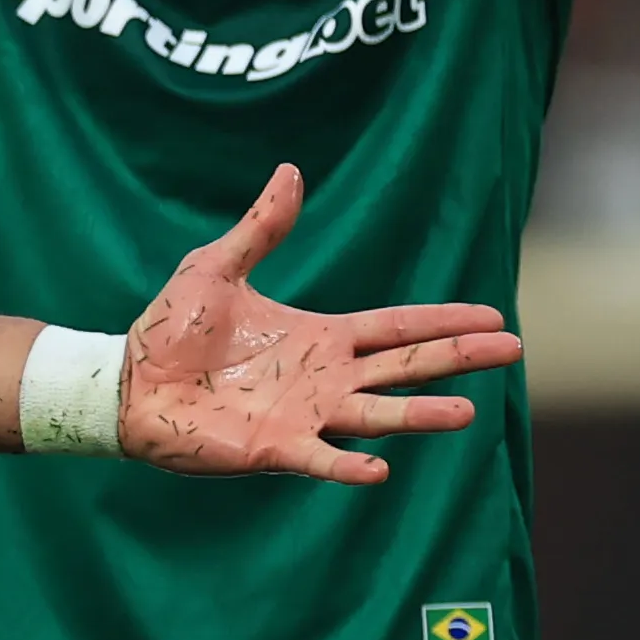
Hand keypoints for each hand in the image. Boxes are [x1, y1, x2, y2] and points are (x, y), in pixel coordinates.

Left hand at [117, 165, 525, 483]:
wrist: (126, 382)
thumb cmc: (170, 329)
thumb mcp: (216, 267)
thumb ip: (260, 228)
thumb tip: (290, 170)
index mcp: (321, 337)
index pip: (396, 328)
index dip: (443, 321)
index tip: (494, 318)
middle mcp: (325, 379)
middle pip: (405, 367)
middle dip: (457, 358)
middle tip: (513, 350)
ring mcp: (305, 415)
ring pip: (377, 414)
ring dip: (420, 415)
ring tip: (466, 413)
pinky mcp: (275, 448)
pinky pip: (320, 460)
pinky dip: (349, 466)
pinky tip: (380, 468)